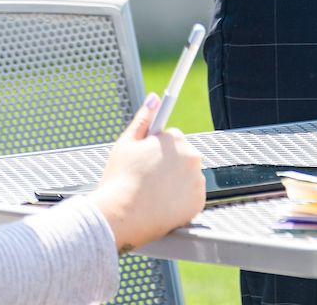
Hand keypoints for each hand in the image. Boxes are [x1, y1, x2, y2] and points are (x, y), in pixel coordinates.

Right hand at [89, 93, 203, 253]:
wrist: (120, 217)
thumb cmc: (119, 181)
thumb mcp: (125, 144)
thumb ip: (143, 119)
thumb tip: (154, 98)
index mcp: (175, 139)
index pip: (170, 138)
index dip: (154, 151)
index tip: (146, 162)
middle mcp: (191, 157)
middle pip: (181, 158)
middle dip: (166, 166)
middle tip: (145, 180)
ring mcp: (197, 180)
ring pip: (186, 178)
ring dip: (174, 183)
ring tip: (151, 195)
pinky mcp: (198, 202)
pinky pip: (190, 198)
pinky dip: (179, 202)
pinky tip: (161, 205)